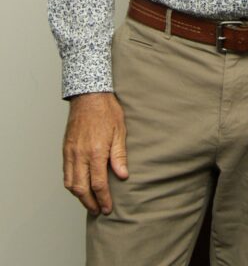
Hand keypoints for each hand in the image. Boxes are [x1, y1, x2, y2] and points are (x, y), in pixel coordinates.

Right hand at [63, 92, 127, 214]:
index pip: (98, 184)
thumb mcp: (120, 131)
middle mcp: (80, 155)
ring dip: (79, 197)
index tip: (108, 208)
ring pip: (70, 184)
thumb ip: (119, 155)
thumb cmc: (107, 111)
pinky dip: (71, 185)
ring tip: (90, 203)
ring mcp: (70, 153)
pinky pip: (65, 173)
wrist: (89, 96)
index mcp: (96, 151)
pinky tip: (80, 187)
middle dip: (90, 203)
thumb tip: (122, 176)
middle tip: (99, 210)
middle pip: (81, 189)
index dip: (103, 199)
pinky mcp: (65, 150)